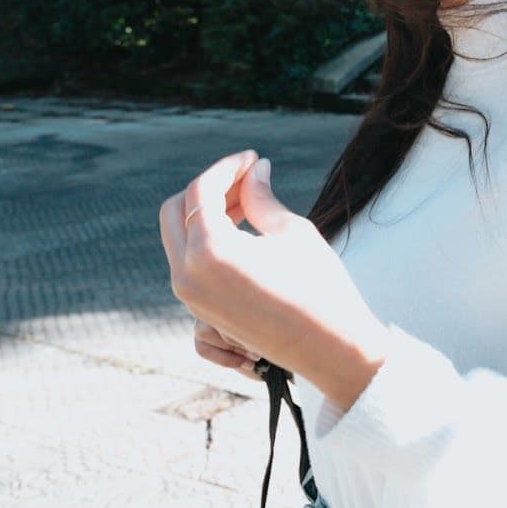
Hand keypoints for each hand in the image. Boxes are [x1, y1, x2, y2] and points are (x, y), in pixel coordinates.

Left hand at [159, 150, 390, 411]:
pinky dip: (206, 244)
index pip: (201, 190)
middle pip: (175, 212)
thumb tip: (254, 170)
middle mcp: (187, 276)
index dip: (227, 166)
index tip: (253, 158)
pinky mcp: (200, 313)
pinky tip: (242, 237)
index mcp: (210, 251)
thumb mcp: (292, 231)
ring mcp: (190, 299)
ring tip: (248, 205)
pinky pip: (188, 266)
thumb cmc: (319, 286)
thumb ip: (261, 196)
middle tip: (246, 179)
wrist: (331, 349)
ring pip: (179, 239)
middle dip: (208, 189)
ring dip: (206, 215)